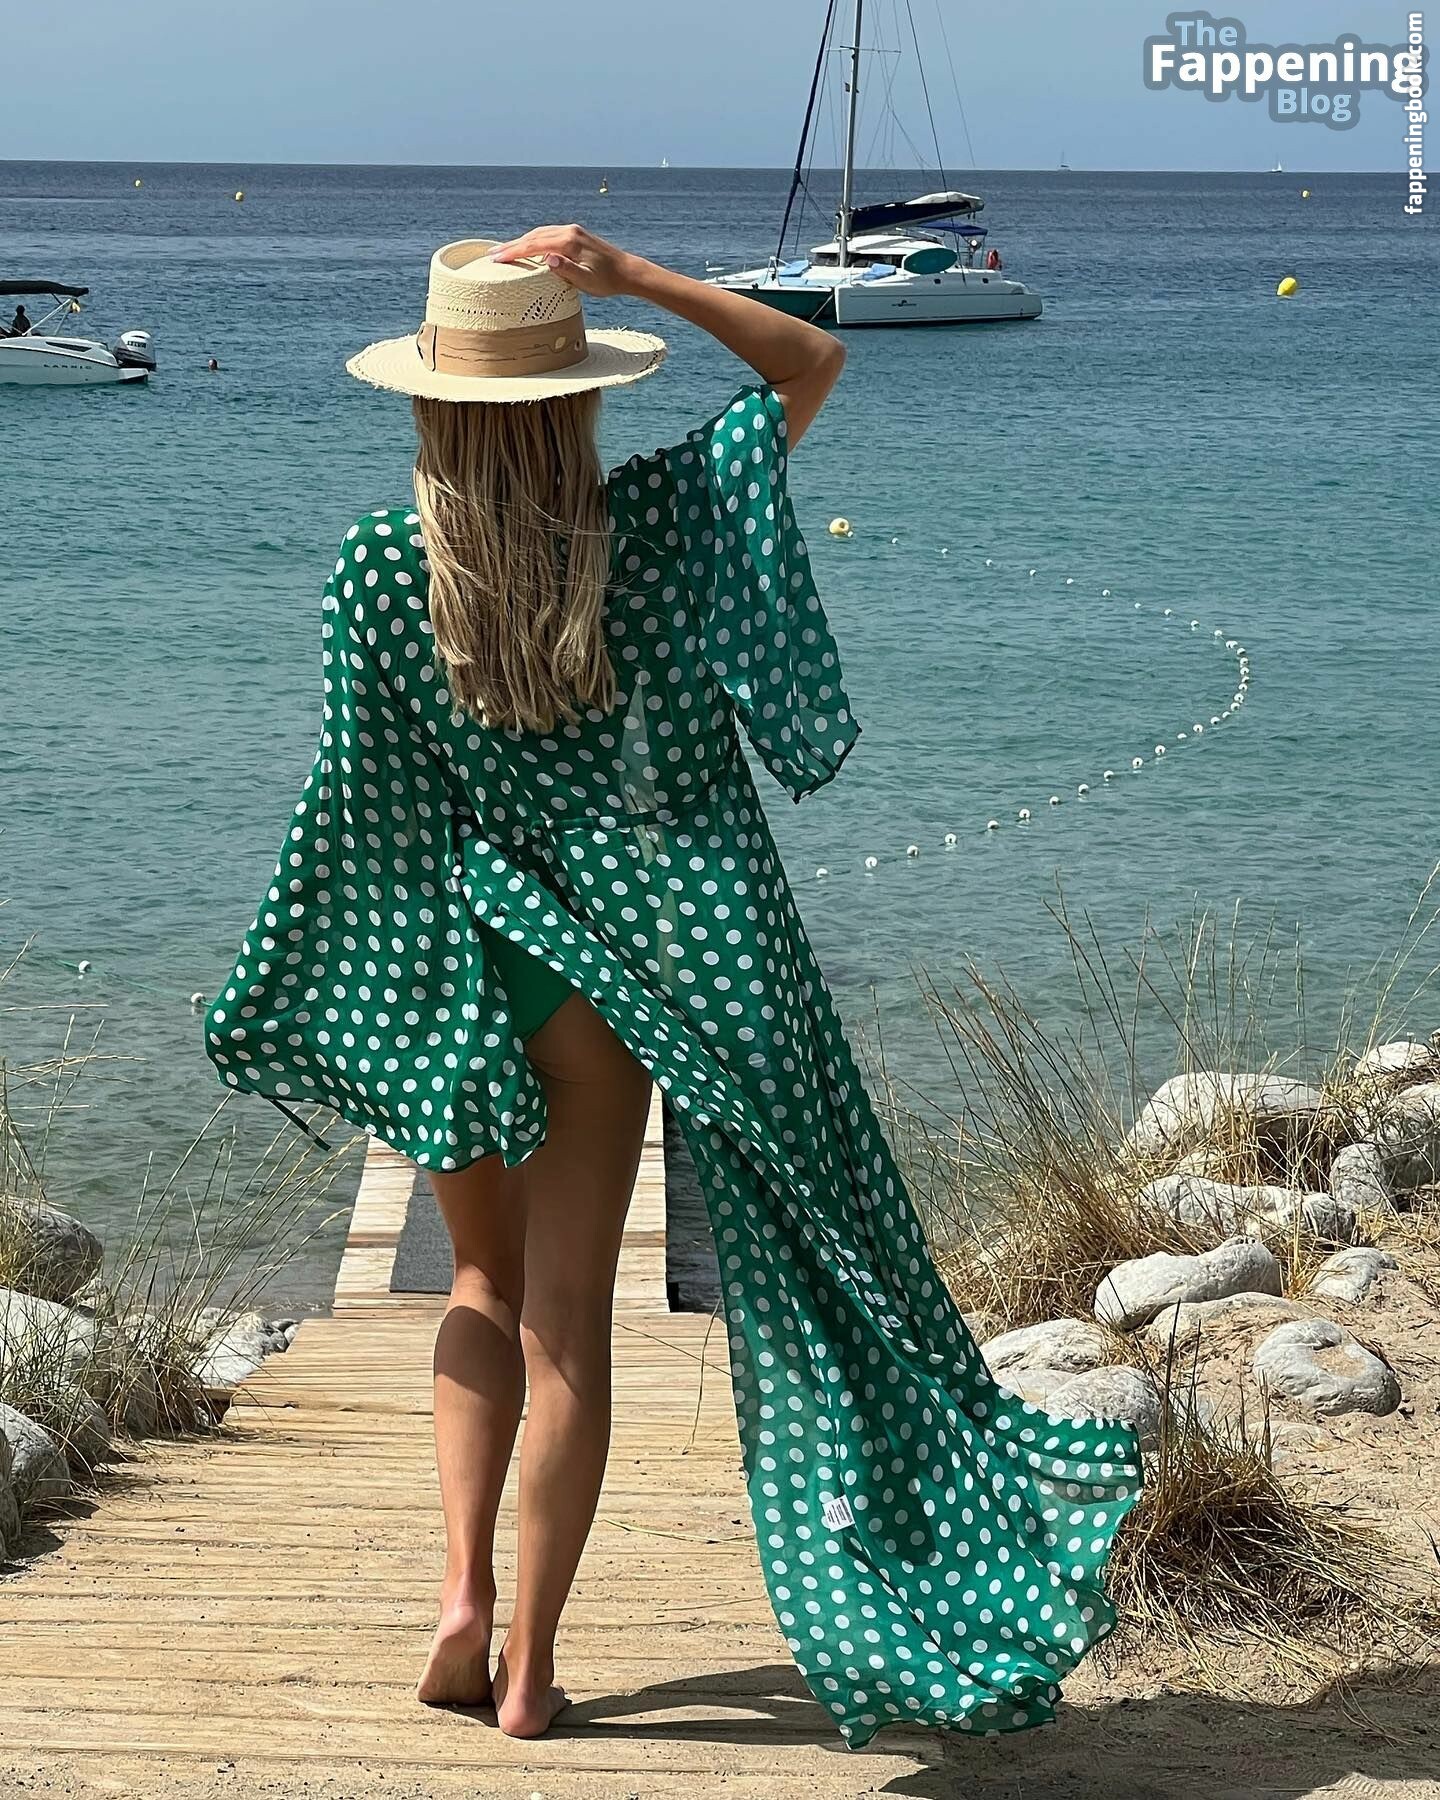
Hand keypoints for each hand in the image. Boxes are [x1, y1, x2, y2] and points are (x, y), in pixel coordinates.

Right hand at [489, 226, 641, 298]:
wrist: (627, 271)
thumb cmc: (607, 282)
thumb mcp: (587, 281)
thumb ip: (567, 269)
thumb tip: (547, 258)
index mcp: (568, 242)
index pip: (533, 245)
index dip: (513, 252)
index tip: (495, 258)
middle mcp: (568, 231)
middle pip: (533, 236)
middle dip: (511, 245)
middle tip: (491, 254)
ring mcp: (572, 230)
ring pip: (539, 232)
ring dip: (520, 240)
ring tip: (504, 250)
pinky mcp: (575, 234)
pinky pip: (548, 233)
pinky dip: (534, 239)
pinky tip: (528, 246)